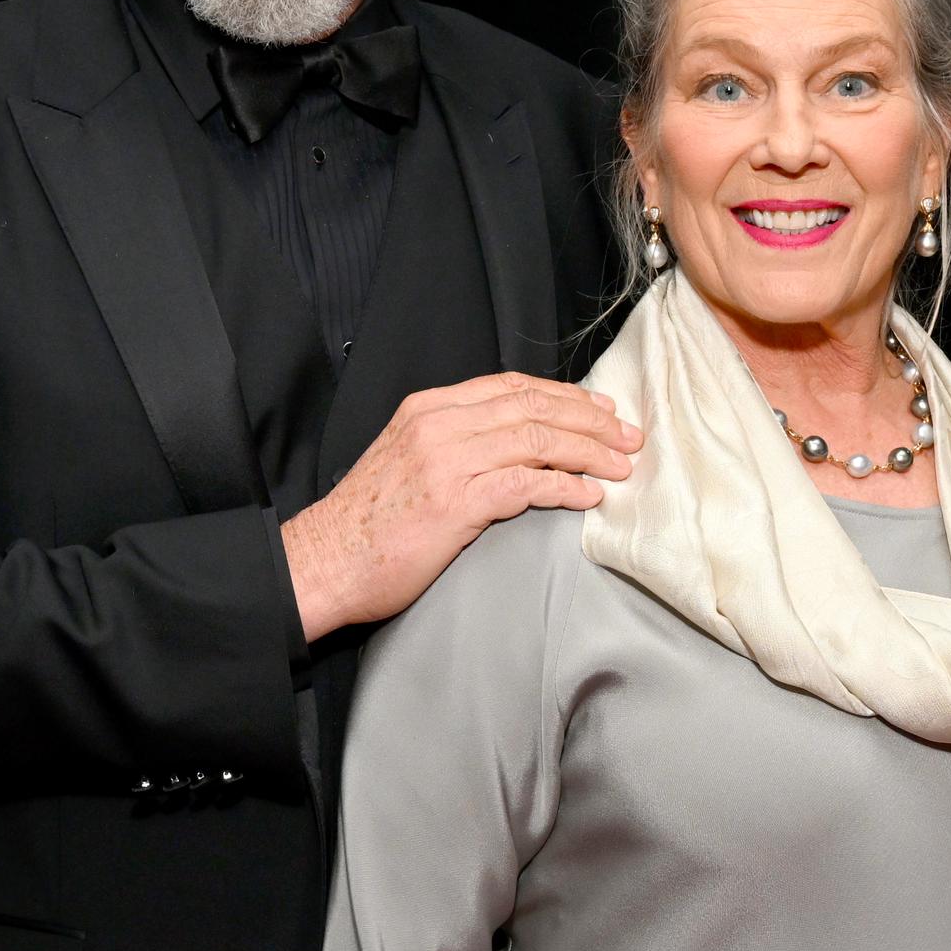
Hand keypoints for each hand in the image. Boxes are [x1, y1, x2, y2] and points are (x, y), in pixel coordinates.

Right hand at [283, 372, 642, 642]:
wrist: (323, 563)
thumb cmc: (367, 524)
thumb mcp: (407, 460)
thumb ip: (454, 444)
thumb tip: (514, 447)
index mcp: (427, 409)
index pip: (512, 387)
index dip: (565, 396)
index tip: (601, 410)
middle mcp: (438, 425)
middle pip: (533, 407)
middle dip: (590, 421)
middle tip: (628, 438)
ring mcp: (446, 462)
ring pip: (537, 439)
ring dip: (589, 452)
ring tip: (620, 467)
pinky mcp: (454, 503)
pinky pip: (526, 485)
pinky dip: (565, 487)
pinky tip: (589, 496)